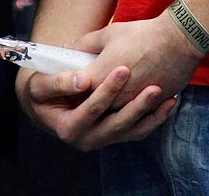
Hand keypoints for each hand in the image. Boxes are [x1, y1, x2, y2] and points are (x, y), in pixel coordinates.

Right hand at [17, 63, 175, 151]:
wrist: (47, 104)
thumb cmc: (42, 90)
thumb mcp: (40, 85)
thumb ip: (60, 81)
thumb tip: (83, 80)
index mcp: (68, 128)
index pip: (92, 108)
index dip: (107, 90)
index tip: (123, 69)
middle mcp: (87, 139)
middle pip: (116, 124)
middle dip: (136, 105)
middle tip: (153, 86)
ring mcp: (102, 139)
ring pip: (130, 131)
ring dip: (149, 114)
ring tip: (166, 96)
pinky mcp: (115, 135)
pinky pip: (138, 131)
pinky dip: (154, 119)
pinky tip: (168, 103)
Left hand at [75, 14, 202, 109]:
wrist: (178, 41)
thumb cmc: (141, 35)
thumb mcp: (109, 33)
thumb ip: (85, 43)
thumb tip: (68, 47)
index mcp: (99, 78)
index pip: (76, 91)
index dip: (70, 90)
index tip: (66, 87)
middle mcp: (114, 98)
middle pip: (94, 107)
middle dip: (88, 102)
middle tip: (83, 97)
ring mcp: (133, 105)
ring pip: (115, 115)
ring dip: (110, 110)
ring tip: (107, 102)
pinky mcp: (150, 108)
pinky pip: (136, 117)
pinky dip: (131, 112)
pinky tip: (129, 105)